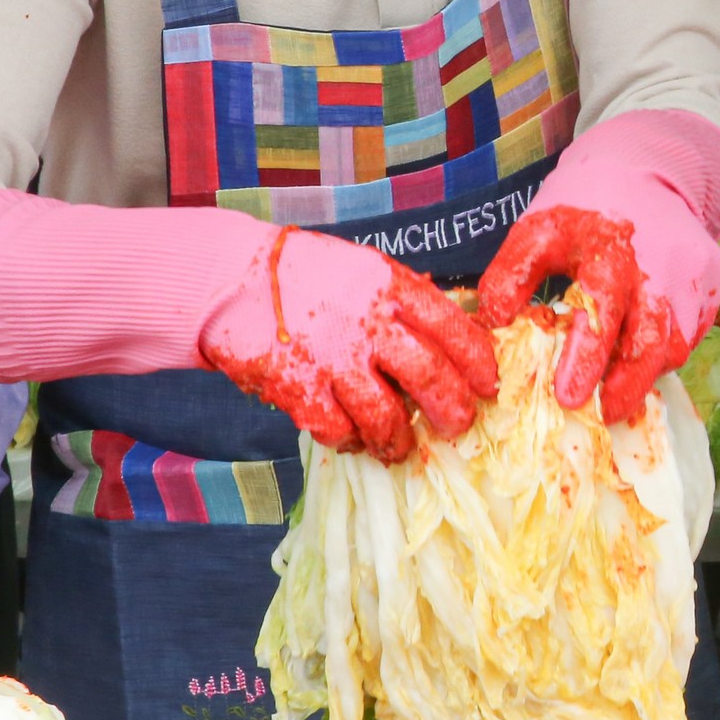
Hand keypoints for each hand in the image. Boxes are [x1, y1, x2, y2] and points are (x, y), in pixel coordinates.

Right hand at [198, 226, 498, 460]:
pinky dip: (350, 441)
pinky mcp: (296, 386)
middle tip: (459, 426)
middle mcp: (368, 322)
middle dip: (453, 410)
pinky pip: (337, 429)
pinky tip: (352, 438)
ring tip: (400, 448)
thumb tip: (452, 341)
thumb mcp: (367, 272)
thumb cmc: (308, 276)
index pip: (453, 328)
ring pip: (385, 415)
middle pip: (429, 376)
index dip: (479, 363)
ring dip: (399, 440)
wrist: (230, 278)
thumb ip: (405, 304)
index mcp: (392, 288)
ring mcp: (332, 357)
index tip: (489, 386)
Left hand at [481, 112, 719, 423]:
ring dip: (647, 370)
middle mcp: (661, 262)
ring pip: (676, 342)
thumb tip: (494, 326)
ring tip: (619, 387)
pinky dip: (666, 350)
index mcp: (610, 247)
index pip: (603, 312)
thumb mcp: (536, 230)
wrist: (648, 167)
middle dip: (629, 385)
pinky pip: (691, 330)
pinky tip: (639, 353)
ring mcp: (694, 273)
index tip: (569, 397)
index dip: (587, 359)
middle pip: (653, 341)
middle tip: (604, 413)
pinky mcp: (713, 279)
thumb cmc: (584, 205)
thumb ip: (509, 276)